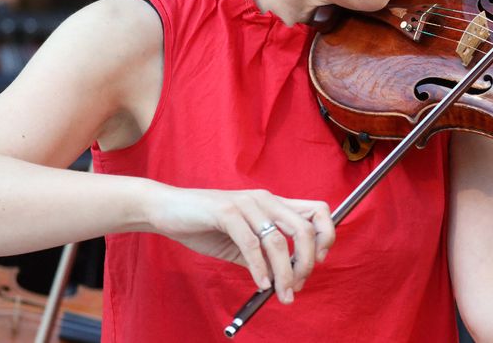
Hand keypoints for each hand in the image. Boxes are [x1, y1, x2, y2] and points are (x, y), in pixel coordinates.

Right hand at [147, 187, 334, 304]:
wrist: (166, 209)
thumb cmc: (205, 225)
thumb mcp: (242, 243)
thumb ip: (264, 256)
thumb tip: (286, 280)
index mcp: (273, 203)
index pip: (318, 211)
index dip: (326, 236)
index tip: (319, 261)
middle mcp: (265, 200)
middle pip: (305, 228)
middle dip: (307, 262)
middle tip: (298, 286)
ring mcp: (247, 204)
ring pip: (278, 241)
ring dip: (284, 273)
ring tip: (282, 294)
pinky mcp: (226, 212)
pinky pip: (251, 245)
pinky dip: (260, 269)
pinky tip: (261, 284)